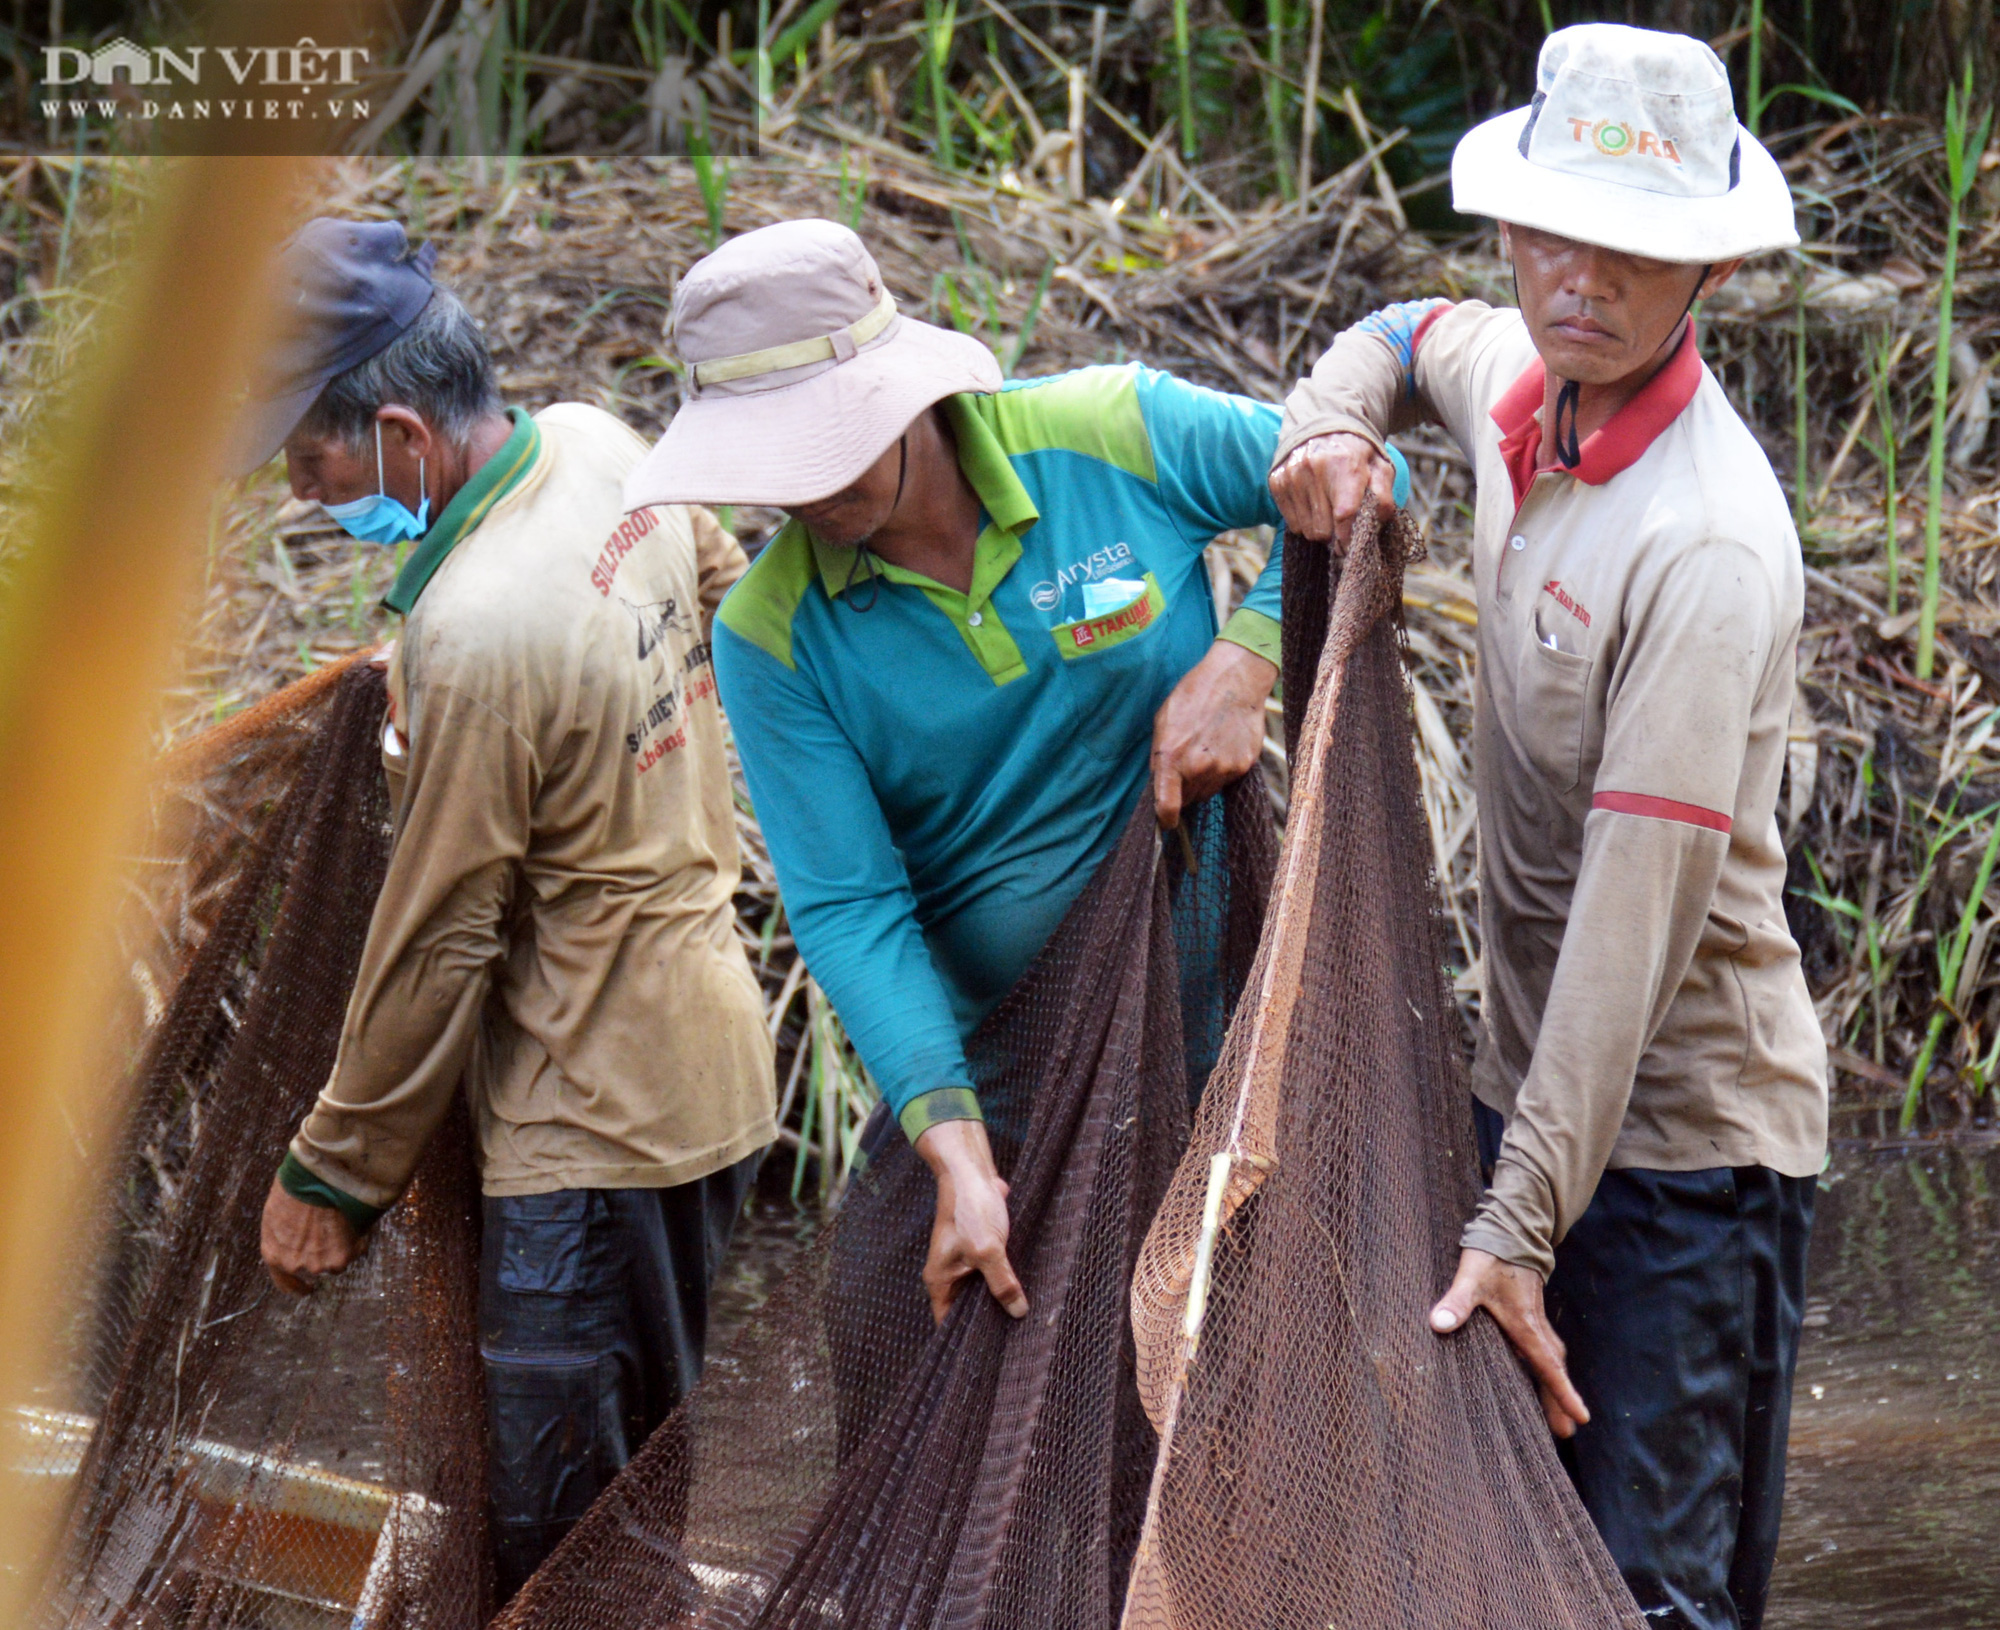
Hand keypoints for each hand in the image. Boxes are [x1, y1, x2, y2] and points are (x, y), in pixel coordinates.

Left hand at [260, 1175, 364, 1295]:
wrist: (316, 1177)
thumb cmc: (294, 1188)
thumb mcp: (278, 1213)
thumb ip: (285, 1235)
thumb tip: (298, 1235)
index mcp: (274, 1255)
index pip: (284, 1283)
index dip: (297, 1287)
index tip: (308, 1289)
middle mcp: (296, 1265)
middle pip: (316, 1266)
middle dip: (324, 1252)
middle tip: (333, 1230)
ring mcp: (321, 1263)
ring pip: (338, 1258)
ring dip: (342, 1244)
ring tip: (342, 1217)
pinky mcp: (345, 1255)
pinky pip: (357, 1249)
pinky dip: (358, 1237)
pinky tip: (354, 1217)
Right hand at [912, 1120, 1028, 1323]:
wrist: (972, 1171)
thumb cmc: (969, 1209)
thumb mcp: (987, 1250)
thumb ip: (1002, 1283)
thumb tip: (1018, 1312)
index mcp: (940, 1280)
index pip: (947, 1323)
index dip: (965, 1339)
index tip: (989, 1354)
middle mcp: (949, 1274)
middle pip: (967, 1310)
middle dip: (988, 1321)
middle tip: (1013, 1340)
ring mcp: (965, 1261)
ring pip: (983, 1291)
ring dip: (1000, 1299)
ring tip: (1024, 1319)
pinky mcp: (981, 1248)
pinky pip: (993, 1273)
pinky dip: (1006, 1281)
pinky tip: (1026, 1290)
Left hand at [1151, 640, 1278, 829]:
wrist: (1235, 680)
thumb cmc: (1193, 695)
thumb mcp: (1163, 721)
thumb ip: (1159, 756)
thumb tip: (1159, 784)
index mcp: (1171, 758)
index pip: (1167, 806)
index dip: (1165, 820)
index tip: (1165, 823)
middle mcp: (1198, 768)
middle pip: (1188, 799)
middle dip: (1183, 790)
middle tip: (1186, 766)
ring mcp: (1223, 769)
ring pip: (1208, 792)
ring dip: (1203, 781)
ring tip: (1205, 751)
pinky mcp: (1243, 766)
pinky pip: (1226, 780)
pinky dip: (1222, 771)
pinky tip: (1222, 746)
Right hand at [1268, 431, 1398, 548]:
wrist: (1324, 426)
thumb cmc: (1356, 455)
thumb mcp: (1379, 468)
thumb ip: (1383, 495)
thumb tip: (1377, 523)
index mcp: (1344, 464)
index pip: (1344, 514)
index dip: (1348, 537)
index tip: (1351, 547)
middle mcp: (1313, 468)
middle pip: (1322, 529)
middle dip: (1334, 534)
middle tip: (1342, 525)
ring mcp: (1292, 475)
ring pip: (1306, 530)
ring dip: (1319, 528)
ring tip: (1327, 511)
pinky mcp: (1277, 481)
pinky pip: (1291, 523)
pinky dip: (1304, 521)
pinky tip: (1312, 505)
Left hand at [1429, 1247, 1589, 1438]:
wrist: (1511, 1233)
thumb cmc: (1491, 1256)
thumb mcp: (1471, 1278)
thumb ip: (1456, 1302)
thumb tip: (1439, 1324)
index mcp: (1525, 1324)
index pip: (1547, 1365)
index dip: (1563, 1392)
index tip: (1581, 1417)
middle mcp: (1535, 1327)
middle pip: (1553, 1370)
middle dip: (1560, 1400)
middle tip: (1568, 1431)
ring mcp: (1535, 1322)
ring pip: (1550, 1361)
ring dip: (1555, 1387)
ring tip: (1560, 1417)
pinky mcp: (1530, 1316)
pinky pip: (1543, 1351)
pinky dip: (1547, 1370)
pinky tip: (1540, 1381)